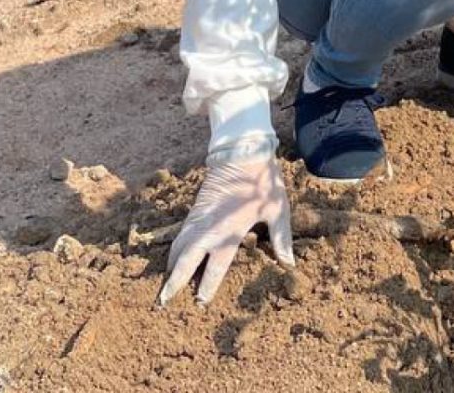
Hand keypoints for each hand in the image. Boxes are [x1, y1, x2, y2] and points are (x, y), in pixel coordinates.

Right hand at [159, 152, 294, 307]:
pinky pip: (180, 235)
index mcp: (230, 231)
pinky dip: (174, 250)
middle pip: (185, 259)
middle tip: (164, 301)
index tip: (200, 302)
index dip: (206, 286)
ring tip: (165, 285)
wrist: (243, 151)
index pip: (214, 266)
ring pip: (178, 247)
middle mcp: (209, 228)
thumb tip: (289, 264)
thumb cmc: (263, 182)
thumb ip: (281, 239)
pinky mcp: (195, 209)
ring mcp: (199, 218)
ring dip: (171, 266)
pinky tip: (173, 259)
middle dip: (174, 281)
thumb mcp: (278, 210)